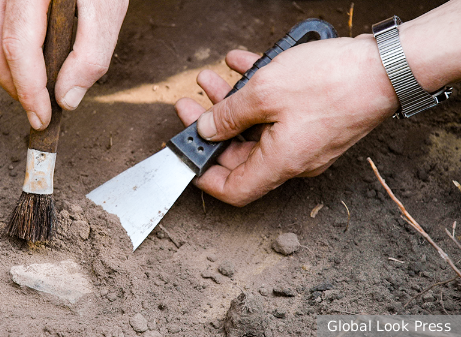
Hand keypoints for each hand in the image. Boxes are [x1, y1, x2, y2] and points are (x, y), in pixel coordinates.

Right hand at [0, 0, 128, 129]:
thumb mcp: (108, 11)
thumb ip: (91, 55)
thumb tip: (66, 99)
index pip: (19, 43)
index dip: (28, 88)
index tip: (42, 118)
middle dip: (12, 84)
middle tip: (38, 107)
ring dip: (0, 71)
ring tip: (30, 88)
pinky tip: (20, 63)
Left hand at [175, 36, 398, 205]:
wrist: (388, 67)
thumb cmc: (333, 82)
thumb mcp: (265, 93)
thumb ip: (228, 114)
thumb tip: (206, 128)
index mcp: (280, 163)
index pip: (233, 190)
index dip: (204, 177)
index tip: (186, 156)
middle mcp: (293, 160)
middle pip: (239, 154)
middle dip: (211, 127)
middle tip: (192, 104)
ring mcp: (305, 142)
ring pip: (256, 129)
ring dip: (231, 105)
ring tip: (213, 79)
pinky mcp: (316, 123)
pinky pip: (277, 114)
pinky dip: (257, 93)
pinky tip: (242, 65)